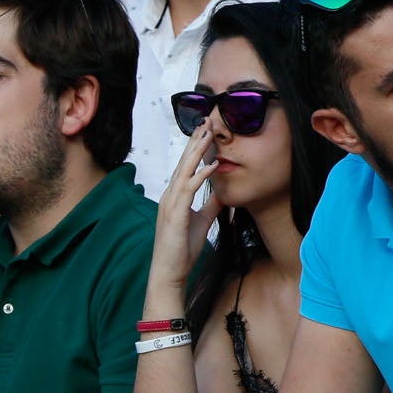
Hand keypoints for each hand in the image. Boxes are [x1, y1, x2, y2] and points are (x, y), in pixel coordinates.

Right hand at [149, 124, 220, 292]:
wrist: (169, 272)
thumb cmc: (182, 249)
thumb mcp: (202, 221)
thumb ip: (210, 205)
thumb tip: (223, 192)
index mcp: (175, 196)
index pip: (186, 166)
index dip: (195, 147)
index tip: (206, 130)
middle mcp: (170, 195)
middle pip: (183, 162)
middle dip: (195, 140)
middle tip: (206, 120)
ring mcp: (170, 203)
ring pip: (184, 170)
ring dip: (197, 151)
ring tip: (209, 133)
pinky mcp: (174, 214)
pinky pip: (188, 189)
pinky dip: (200, 175)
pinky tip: (213, 165)